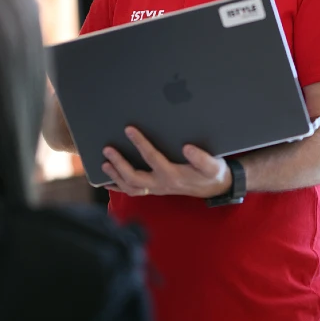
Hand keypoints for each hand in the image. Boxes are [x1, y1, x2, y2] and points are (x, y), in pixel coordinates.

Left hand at [102, 126, 231, 198]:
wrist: (215, 188)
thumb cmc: (212, 173)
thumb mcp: (212, 165)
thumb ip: (201, 158)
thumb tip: (187, 148)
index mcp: (173, 175)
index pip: (152, 158)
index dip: (140, 143)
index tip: (129, 129)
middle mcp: (161, 184)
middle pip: (134, 178)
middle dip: (119, 164)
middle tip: (107, 149)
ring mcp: (157, 189)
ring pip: (131, 187)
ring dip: (115, 176)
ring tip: (104, 164)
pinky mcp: (155, 189)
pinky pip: (133, 192)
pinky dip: (119, 187)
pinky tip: (108, 182)